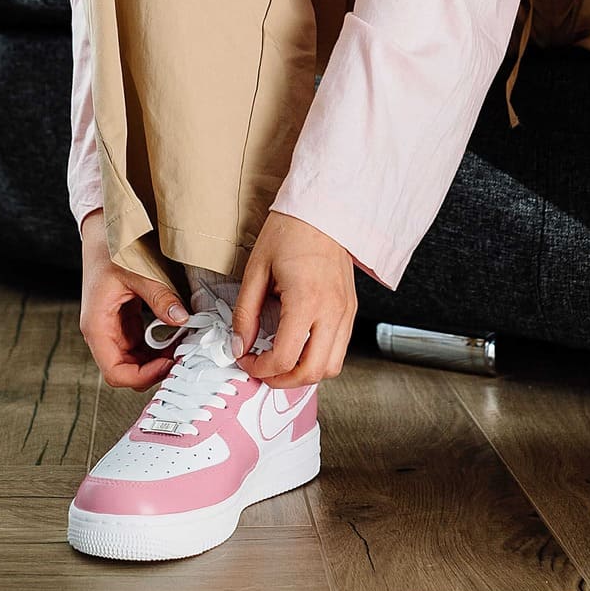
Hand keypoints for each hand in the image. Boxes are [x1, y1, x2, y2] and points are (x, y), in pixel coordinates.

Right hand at [78, 211, 191, 389]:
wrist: (101, 229)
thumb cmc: (110, 248)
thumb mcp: (137, 272)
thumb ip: (159, 296)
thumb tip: (181, 318)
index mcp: (97, 325)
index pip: (115, 372)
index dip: (143, 376)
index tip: (169, 364)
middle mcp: (101, 331)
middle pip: (125, 370)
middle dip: (154, 369)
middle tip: (183, 357)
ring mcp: (111, 326)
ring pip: (133, 359)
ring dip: (157, 359)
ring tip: (183, 346)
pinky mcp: (122, 319)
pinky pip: (139, 343)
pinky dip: (156, 345)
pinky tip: (176, 334)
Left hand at [230, 208, 355, 388]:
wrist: (324, 209)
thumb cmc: (291, 231)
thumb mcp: (256, 270)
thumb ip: (245, 313)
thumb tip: (239, 345)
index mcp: (307, 300)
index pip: (284, 357)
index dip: (259, 368)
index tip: (245, 359)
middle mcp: (332, 311)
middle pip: (313, 372)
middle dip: (283, 381)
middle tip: (262, 371)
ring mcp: (346, 312)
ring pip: (331, 367)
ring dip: (305, 374)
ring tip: (282, 363)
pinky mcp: (351, 309)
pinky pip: (339, 349)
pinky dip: (319, 357)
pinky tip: (299, 347)